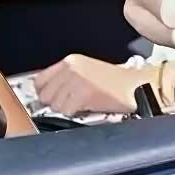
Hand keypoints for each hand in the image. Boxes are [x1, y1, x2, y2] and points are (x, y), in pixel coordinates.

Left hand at [31, 54, 147, 114]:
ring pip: (54, 105)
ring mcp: (76, 80)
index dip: (44, 93)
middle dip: (54, 103)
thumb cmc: (115, 81)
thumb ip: (66, 77)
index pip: (39, 80)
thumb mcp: (86, 70)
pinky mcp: (83, 94)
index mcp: (70, 60)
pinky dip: (74, 114)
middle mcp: (70, 68)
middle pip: (44, 95)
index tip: (50, 99)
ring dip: (65, 110)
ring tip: (80, 105)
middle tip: (69, 104)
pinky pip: (66, 112)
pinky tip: (86, 108)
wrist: (135, 85)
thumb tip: (47, 93)